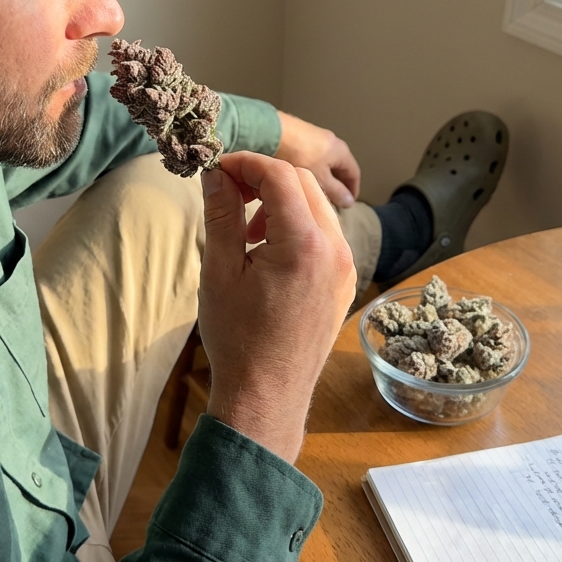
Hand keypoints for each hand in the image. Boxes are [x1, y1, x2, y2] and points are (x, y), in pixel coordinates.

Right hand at [198, 152, 356, 462]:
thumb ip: (221, 215)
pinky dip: (296, 227)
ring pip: (317, 207)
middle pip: (304, 184)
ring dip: (281, 202)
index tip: (217, 168)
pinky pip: (324, 235)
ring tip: (245, 230)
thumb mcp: (220, 272)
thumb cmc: (238, 340)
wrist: (267, 397)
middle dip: (264, 178)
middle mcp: (335, 250)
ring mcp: (345, 267)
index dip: (246, 163)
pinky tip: (267, 251)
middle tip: (227, 191)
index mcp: (305, 245)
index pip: (281, 175)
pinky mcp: (343, 282)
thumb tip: (215, 173)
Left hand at [274, 112, 360, 207]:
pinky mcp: (298, 136)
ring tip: (312, 192)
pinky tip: (297, 179)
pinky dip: (308, 170)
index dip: (353, 190)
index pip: (354, 173)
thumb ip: (336, 191)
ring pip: (323, 162)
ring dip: (321, 178)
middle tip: (330, 201)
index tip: (348, 204)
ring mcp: (314, 137)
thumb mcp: (320, 179)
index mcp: (341, 150)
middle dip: (336, 185)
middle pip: (339, 167)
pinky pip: (309, 157)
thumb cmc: (298, 156)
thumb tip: (348, 201)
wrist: (269, 132)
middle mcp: (331, 141)